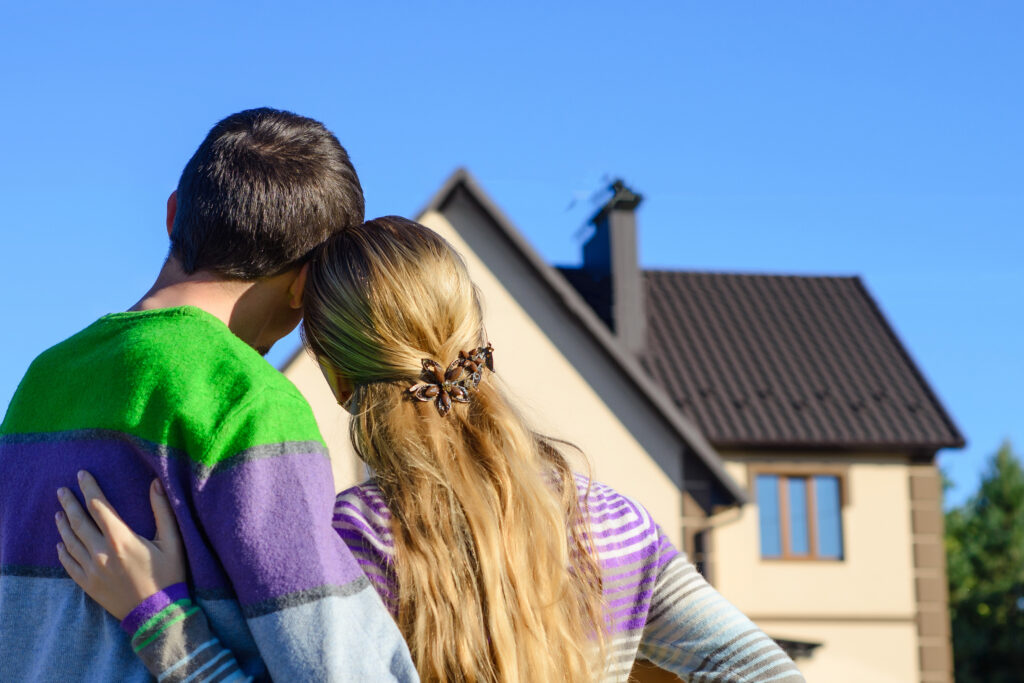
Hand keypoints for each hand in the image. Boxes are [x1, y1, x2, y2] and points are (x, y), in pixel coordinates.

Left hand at [55, 471, 186, 620]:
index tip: (81, 475)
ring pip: (70, 541)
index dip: (89, 488)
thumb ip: (162, 511)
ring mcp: (92, 569)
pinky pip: (69, 564)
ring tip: (59, 512)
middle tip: (61, 490)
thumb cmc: (168, 576)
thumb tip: (155, 483)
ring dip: (63, 524)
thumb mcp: (172, 541)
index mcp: (121, 539)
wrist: (157, 614)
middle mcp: (101, 552)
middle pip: (79, 521)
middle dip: (70, 503)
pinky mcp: (87, 584)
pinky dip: (62, 551)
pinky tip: (60, 543)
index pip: (99, 506)